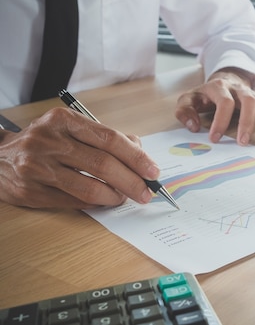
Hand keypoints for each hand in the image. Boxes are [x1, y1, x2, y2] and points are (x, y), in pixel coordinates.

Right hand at [0, 108, 160, 208]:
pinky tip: (105, 201)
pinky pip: (73, 202)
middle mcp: (48, 141)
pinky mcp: (30, 192)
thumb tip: (140, 151)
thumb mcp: (70, 128)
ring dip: (115, 196)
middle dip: (132, 181)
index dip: (136, 157)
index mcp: (63, 120)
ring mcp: (37, 168)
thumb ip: (104, 137)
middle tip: (146, 191)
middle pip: (103, 164)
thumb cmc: (44, 141)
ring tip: (126, 197)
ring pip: (89, 188)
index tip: (153, 170)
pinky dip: (96, 204)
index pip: (110, 139)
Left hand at [175, 67, 254, 145]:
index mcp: (219, 87)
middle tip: (243, 143)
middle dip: (247, 123)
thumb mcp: (189, 99)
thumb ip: (184, 111)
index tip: (215, 139)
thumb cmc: (205, 95)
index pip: (224, 102)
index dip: (220, 121)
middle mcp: (239, 89)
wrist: (223, 81)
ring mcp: (253, 94)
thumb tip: (193, 127)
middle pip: (249, 101)